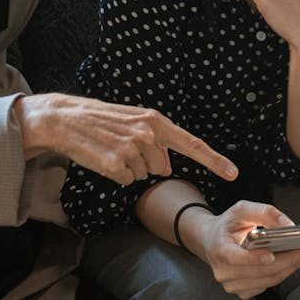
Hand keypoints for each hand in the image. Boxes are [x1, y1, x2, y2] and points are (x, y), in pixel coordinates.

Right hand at [16, 94, 237, 184]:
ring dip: (129, 169)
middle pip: (162, 168)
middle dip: (146, 164)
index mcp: (156, 121)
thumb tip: (168, 167)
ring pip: (143, 175)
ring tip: (110, 150)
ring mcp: (132, 149)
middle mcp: (148, 133)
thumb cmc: (102, 122)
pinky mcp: (116, 163)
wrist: (67, 119)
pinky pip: (126, 180)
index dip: (214, 160)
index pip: (192, 143)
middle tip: (122, 148)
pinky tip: (103, 159)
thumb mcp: (134, 123)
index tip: (233, 173)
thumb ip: (156, 142)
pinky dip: (116, 175)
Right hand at [192, 200, 299, 299]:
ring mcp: (231, 285)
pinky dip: (282, 273)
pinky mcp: (242, 292)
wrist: (212, 242)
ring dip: (289, 268)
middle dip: (286, 261)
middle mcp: (222, 271)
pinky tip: (294, 262)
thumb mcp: (242, 209)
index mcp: (218, 249)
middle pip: (258, 271)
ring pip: (266, 280)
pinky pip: (267, 286)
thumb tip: (289, 226)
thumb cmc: (229, 224)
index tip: (271, 255)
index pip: (233, 258)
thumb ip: (265, 212)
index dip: (252, 259)